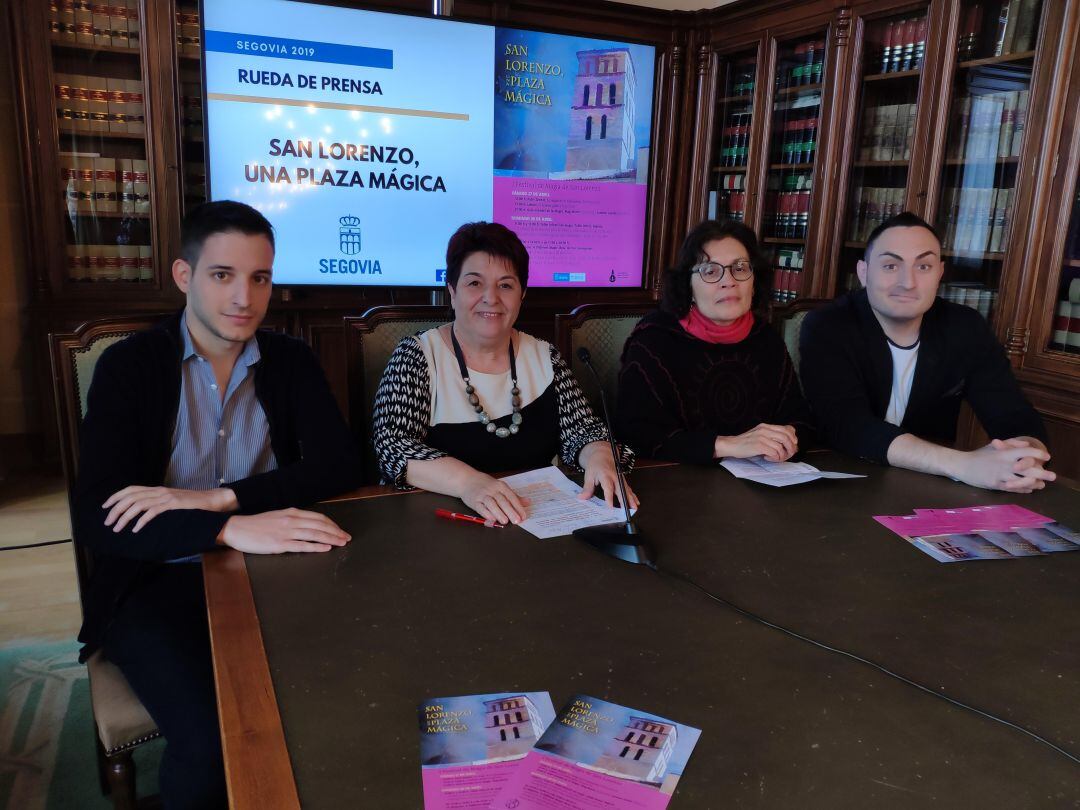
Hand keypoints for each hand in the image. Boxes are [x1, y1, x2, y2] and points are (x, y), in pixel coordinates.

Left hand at [103, 486, 237, 532]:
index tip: (105, 507)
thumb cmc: (194, 504)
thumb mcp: (173, 501)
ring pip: (138, 505)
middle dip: (115, 510)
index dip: (116, 497)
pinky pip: (152, 512)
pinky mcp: (173, 505)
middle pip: (130, 497)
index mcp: (157, 489)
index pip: (131, 489)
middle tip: (108, 523)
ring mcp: (166, 497)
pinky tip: (135, 529)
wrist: (213, 500)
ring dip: (124, 517)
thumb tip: (144, 512)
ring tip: (117, 528)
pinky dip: (141, 521)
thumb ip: (159, 503)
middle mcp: (159, 491)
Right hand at [217, 508, 350, 553]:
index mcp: (292, 512)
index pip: (318, 517)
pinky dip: (316, 546)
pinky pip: (302, 545)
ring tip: (342, 543)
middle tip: (347, 538)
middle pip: (320, 525)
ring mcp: (286, 532)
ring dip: (331, 539)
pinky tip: (326, 548)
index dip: (332, 524)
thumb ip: (293, 519)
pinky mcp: (280, 544)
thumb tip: (308, 525)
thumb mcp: (278, 516)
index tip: (340, 530)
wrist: (236, 528)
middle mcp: (291, 520)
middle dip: (336, 532)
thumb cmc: (256, 524)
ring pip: (315, 534)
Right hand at [460, 471, 528, 524]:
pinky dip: (486, 513)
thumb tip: (528, 502)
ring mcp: (482, 495)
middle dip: (510, 511)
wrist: (466, 479)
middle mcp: (492, 490)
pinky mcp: (474, 501)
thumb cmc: (486, 485)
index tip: (523, 516)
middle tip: (517, 521)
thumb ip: (514, 496)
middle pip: (502, 501)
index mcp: (501, 486)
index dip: (518, 507)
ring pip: (491, 504)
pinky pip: (480, 508)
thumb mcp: (501, 487)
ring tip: (505, 521)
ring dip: (498, 513)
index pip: (511, 497)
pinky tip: (492, 519)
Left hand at [578, 441, 638, 509]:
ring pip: (627, 490)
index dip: (609, 497)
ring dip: (631, 499)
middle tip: (626, 510)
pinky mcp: (623, 480)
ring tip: (634, 508)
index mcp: (605, 475)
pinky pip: (628, 488)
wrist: (603, 454)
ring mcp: (620, 478)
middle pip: (621, 490)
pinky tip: (636, 502)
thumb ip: (587, 488)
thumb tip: (582, 498)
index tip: (610, 507)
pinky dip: (633, 495)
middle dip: (624, 500)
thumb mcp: (589, 475)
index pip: (608, 488)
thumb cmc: (595, 465)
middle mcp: (615, 477)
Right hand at [714, 424, 797, 461]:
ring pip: (781, 447)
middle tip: (788, 454)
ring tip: (777, 458)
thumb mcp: (759, 434)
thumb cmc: (746, 442)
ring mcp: (761, 437)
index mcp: (766, 426)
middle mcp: (765, 430)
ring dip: (782, 455)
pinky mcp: (758, 446)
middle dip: (790, 448)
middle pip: (786, 437)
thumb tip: (788, 442)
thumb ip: (771, 435)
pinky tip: (768, 458)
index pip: (786, 429)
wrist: (731, 445)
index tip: (793, 445)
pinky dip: (774, 458)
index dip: (793, 437)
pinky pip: (774, 453)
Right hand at [952, 439, 1054, 492]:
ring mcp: (1000, 475)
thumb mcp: (994, 445)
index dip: (1039, 454)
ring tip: (1041, 485)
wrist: (962, 465)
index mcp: (1004, 452)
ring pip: (1022, 481)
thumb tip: (1027, 445)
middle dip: (1043, 473)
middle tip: (1053, 476)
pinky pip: (1013, 488)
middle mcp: (1004, 463)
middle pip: (1028, 468)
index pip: (1026, 452)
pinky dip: (1023, 489)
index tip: (1047, 458)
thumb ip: (1011, 443)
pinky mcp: (995, 484)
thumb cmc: (979, 455)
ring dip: (1034, 483)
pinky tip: (1029, 489)